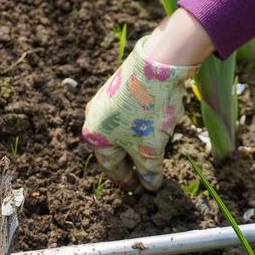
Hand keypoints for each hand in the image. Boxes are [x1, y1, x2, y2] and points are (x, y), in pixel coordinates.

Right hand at [82, 36, 198, 190]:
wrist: (158, 64)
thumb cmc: (148, 112)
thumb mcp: (150, 149)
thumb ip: (149, 171)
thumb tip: (151, 186)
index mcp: (95, 136)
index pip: (111, 167)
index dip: (128, 181)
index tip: (141, 190)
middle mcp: (95, 117)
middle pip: (116, 148)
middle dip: (135, 160)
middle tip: (149, 173)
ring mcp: (106, 100)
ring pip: (125, 130)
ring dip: (141, 141)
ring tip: (159, 146)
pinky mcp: (120, 87)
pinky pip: (131, 114)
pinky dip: (144, 124)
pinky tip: (160, 122)